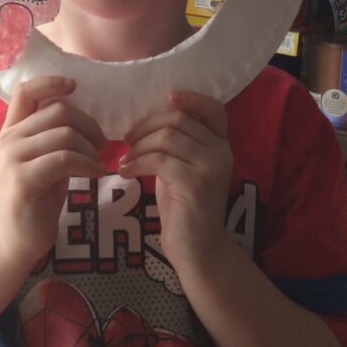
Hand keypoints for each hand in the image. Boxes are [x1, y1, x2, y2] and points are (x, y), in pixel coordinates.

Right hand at [0, 76, 105, 265]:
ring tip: (97, 163)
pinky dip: (88, 164)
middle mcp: (8, 140)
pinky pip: (64, 158)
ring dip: (91, 148)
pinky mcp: (24, 180)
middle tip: (102, 143)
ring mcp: (13, 159)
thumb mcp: (43, 159)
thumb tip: (79, 111)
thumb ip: (51, 135)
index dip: (51, 82)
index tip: (74, 87)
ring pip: (64, 134)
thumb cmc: (36, 198)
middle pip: (58, 111)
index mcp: (11, 131)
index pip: (25, 91)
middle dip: (89, 124)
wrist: (16, 239)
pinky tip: (96, 174)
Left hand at [119, 91, 232, 270]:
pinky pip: (158, 159)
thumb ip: (177, 144)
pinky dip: (136, 163)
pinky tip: (126, 173)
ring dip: (138, 146)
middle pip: (178, 120)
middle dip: (146, 126)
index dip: (190, 98)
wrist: (198, 248)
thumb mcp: (182, 168)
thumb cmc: (184, 208)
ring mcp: (210, 167)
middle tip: (127, 140)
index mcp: (221, 145)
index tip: (166, 98)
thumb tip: (148, 119)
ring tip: (125, 160)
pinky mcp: (195, 183)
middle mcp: (221, 152)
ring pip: (166, 138)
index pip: (214, 109)